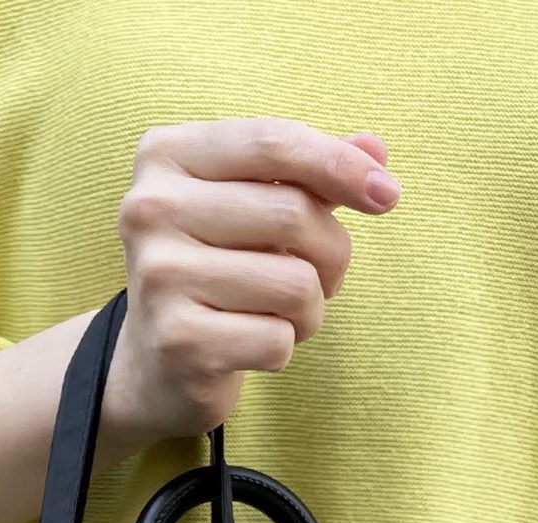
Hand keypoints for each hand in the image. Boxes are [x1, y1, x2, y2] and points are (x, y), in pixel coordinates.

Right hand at [104, 117, 400, 445]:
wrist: (157, 364)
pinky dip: (283, 348)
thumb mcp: (254, 209)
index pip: (272, 143)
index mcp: (167, 157)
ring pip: (295, 283)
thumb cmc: (217, 272)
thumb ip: (310, 175)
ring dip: (310, 309)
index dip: (340, 165)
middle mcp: (150, 209)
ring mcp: (158, 276)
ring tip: (278, 314)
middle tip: (319, 278)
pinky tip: (252, 345)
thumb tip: (376, 149)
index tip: (388, 193)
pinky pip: (277, 340)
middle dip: (331, 254)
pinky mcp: (178, 341)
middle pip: (292, 214)